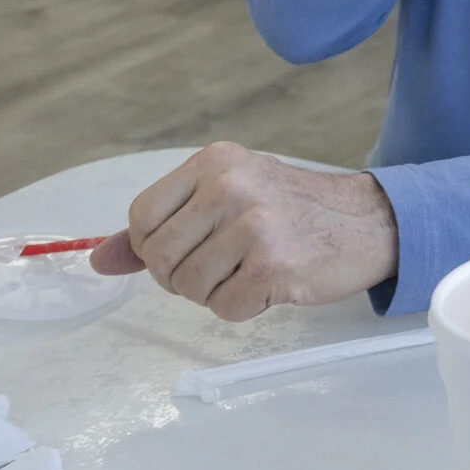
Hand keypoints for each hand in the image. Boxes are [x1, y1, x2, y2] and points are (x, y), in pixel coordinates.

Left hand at [90, 142, 398, 321]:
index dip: (154, 246)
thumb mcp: (230, 197)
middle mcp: (232, 187)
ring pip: (189, 287)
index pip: (142, 217)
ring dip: (214, 293)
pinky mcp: (275, 266)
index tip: (189, 247)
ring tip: (249, 272)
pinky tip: (270, 284)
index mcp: (216, 162)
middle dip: (182, 276)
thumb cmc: (296, 210)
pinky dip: (242, 307)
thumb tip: (98, 260)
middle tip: (224, 265)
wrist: (371, 222)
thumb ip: (165, 224)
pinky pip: (224, 307)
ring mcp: (255, 226)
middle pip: (160, 257)